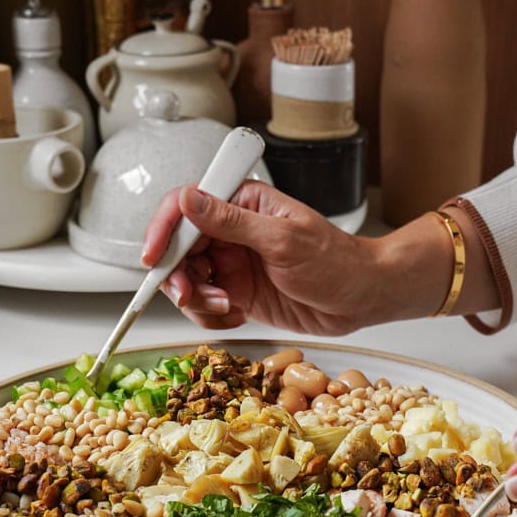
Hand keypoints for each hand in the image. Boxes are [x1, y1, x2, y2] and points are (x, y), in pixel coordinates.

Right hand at [141, 181, 384, 333]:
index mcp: (242, 203)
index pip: (186, 207)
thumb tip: (190, 199)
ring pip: (188, 281)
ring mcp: (234, 264)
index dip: (163, 231)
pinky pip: (206, 306)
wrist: (361, 299)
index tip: (154, 258)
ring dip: (197, 300)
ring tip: (226, 307)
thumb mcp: (283, 239)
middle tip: (191, 294)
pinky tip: (236, 317)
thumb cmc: (336, 262)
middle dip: (179, 275)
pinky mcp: (239, 293)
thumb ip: (231, 221)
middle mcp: (232, 232)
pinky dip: (212, 317)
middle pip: (179, 249)